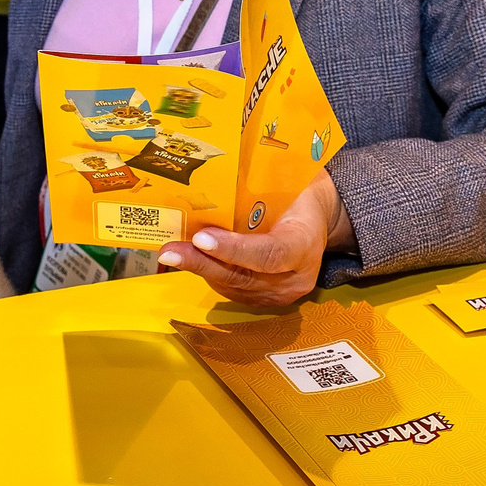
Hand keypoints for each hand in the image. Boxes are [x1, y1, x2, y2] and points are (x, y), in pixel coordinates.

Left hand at [157, 172, 354, 310]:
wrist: (314, 222)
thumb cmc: (297, 197)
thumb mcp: (286, 189)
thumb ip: (255, 195)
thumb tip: (212, 184)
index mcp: (305, 246)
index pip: (269, 254)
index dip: (234, 250)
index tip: (202, 238)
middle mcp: (295, 278)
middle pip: (244, 276)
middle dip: (203, 263)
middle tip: (171, 251)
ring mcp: (280, 295)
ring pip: (233, 286)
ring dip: (200, 269)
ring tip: (172, 252)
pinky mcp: (266, 301)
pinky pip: (232, 289)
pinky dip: (208, 273)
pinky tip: (190, 258)